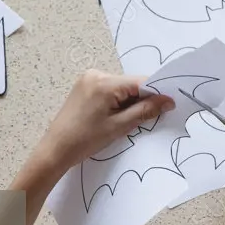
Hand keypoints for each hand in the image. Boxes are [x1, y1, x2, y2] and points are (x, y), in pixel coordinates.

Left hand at [39, 70, 173, 171]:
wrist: (55, 149)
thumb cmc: (85, 140)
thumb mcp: (119, 126)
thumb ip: (145, 110)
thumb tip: (168, 101)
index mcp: (105, 82)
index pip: (140, 82)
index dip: (156, 94)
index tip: (169, 106)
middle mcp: (96, 74)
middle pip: (131, 84)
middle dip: (141, 99)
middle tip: (148, 119)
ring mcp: (88, 79)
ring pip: (121, 87)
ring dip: (129, 101)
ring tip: (126, 121)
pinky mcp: (84, 86)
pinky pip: (110, 89)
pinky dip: (117, 101)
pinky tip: (115, 116)